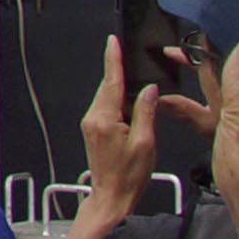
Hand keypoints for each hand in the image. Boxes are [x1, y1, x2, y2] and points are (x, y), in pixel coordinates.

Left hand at [77, 36, 157, 208]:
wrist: (111, 197)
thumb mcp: (145, 143)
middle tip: (131, 56)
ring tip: (138, 82)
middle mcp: (92, 118)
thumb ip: (146, 113)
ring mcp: (90, 124)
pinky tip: (131, 104)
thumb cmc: (130, 175)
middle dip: (119, 73)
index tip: (113, 41)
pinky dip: (118, 102)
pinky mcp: (93, 130)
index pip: (111, 82)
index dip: (113, 60)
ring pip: (107, 98)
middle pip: (108, 88)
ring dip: (121, 90)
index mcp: (104, 119)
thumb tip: (148, 89)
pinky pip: (106, 108)